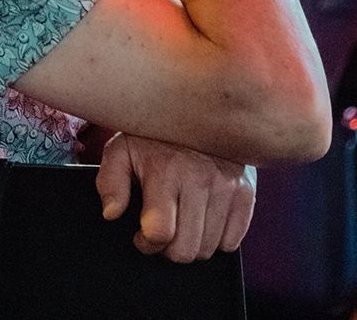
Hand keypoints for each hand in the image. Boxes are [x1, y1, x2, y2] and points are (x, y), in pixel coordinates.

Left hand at [96, 132, 255, 261]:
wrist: (196, 107)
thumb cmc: (153, 135)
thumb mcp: (121, 150)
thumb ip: (110, 182)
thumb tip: (112, 213)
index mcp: (166, 171)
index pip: (160, 233)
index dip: (145, 242)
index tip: (142, 234)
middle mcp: (201, 179)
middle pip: (186, 249)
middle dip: (168, 248)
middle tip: (163, 230)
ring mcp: (227, 186)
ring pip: (209, 249)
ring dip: (192, 243)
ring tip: (182, 221)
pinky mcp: (246, 190)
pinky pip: (233, 240)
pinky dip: (217, 237)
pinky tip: (203, 218)